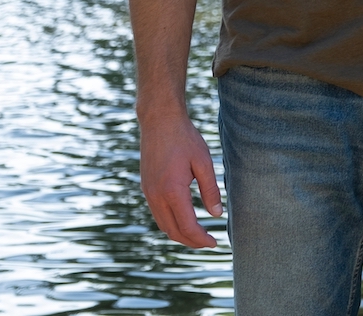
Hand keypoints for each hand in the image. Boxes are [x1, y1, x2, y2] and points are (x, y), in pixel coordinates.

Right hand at [138, 111, 222, 247]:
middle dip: (191, 241)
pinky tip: (184, 220)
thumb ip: (210, 190)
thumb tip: (216, 214)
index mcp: (172, 191)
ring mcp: (148, 192)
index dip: (201, 239)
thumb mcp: (204, 162)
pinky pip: (158, 214)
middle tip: (208, 243)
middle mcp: (156, 196)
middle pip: (173, 231)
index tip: (214, 243)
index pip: (187, 226)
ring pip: (163, 225)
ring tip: (198, 235)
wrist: (159, 120)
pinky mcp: (146, 187)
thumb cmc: (184, 138)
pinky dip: (171, 223)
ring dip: (180, 234)